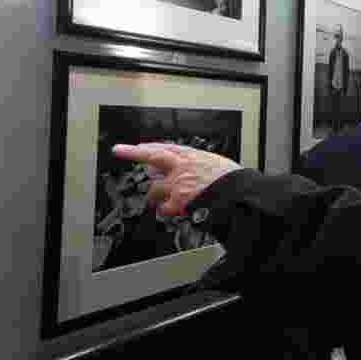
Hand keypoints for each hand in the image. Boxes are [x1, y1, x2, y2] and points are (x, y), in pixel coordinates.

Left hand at [112, 143, 241, 217]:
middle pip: (151, 157)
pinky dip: (167, 211)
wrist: (239, 192)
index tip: (131, 147)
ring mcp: (177, 182)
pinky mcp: (178, 199)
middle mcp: (181, 165)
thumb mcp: (214, 164)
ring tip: (160, 203)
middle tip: (122, 154)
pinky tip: (172, 212)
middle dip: (134, 155)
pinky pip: (164, 207)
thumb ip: (197, 165)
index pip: (163, 148)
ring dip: (155, 196)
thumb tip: (189, 170)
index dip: (144, 148)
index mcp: (191, 156)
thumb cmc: (231, 180)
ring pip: (154, 189)